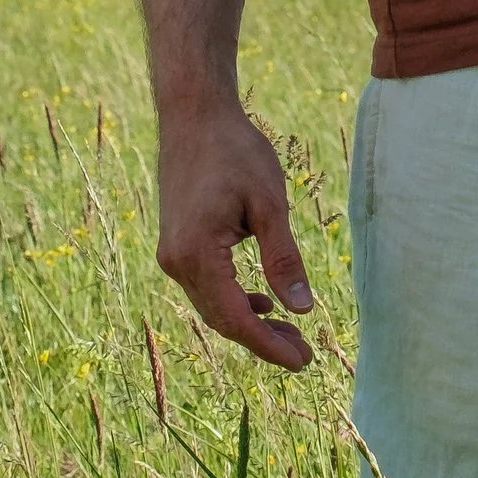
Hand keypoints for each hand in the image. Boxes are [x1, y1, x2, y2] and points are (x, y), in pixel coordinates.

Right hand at [155, 104, 315, 369]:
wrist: (194, 116)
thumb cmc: (235, 151)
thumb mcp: (269, 203)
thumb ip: (283, 259)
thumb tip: (302, 310)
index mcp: (197, 254)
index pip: (236, 318)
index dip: (269, 346)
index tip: (303, 362)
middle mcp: (176, 262)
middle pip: (222, 319)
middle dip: (263, 339)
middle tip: (305, 354)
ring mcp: (171, 254)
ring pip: (213, 306)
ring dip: (249, 321)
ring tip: (290, 333)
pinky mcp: (176, 245)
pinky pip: (206, 287)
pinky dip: (234, 300)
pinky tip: (261, 301)